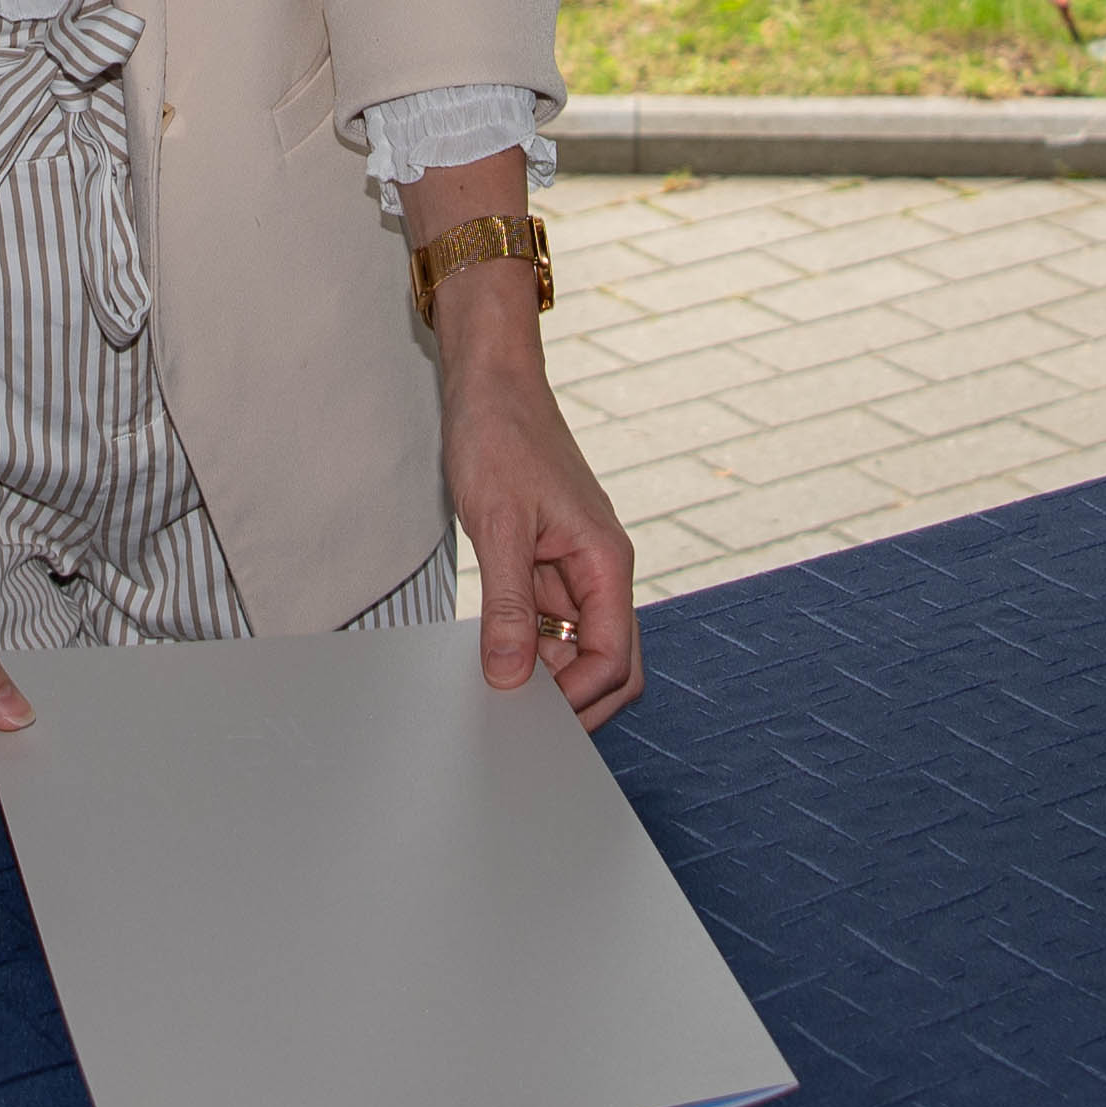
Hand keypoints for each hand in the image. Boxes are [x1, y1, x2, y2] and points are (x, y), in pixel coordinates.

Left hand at [427, 265, 638, 726]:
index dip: (579, 699)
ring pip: (576, 648)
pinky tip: (491, 655)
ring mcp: (574, 571)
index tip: (530, 716)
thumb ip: (507, 606)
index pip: (613, 659)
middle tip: (518, 718)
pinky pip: (548, 624)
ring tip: (496, 689)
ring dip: (546, 675)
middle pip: (609, 663)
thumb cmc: (502, 439)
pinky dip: (527, 647)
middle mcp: (599, 572)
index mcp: (606, 562)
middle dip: (574, 700)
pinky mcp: (546, 565)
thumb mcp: (499, 526)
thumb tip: (509, 677)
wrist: (491, 387)